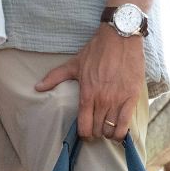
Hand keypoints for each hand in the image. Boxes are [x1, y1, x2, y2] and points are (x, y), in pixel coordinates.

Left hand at [36, 25, 145, 140]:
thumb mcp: (74, 63)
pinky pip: (125, 124)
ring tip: (108, 126)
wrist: (121, 36)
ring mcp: (117, 100)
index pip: (84, 128)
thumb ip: (55, 77)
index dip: (84, 134)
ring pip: (111, 130)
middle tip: (98, 126)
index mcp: (87, 95)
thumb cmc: (97, 49)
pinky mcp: (131, 97)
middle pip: (98, 131)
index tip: (86, 132)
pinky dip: (121, 132)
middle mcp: (101, 101)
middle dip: (96, 132)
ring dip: (108, 132)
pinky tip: (119, 129)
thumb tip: (37, 87)